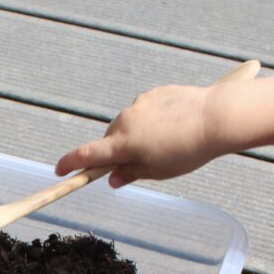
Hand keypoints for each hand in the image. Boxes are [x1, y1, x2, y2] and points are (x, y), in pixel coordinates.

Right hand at [55, 84, 219, 187]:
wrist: (214, 118)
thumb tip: (113, 178)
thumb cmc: (187, 151)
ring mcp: (138, 105)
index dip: (71, 164)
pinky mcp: (153, 95)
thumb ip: (131, 174)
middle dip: (115, 153)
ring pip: (126, 126)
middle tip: (137, 165)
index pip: (87, 155)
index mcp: (123, 144)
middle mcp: (125, 121)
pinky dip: (148, 124)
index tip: (59, 171)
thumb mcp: (158, 172)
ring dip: (134, 137)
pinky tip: (169, 129)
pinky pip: (142, 113)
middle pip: (109, 140)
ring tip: (162, 146)